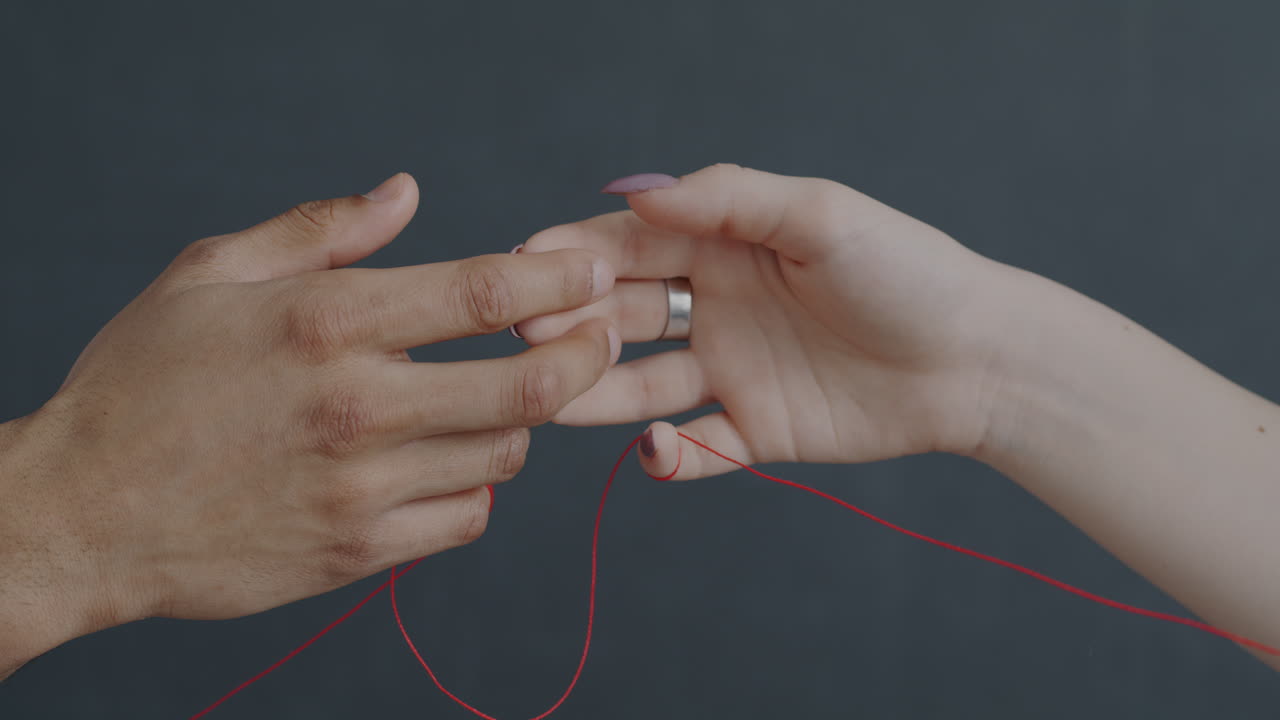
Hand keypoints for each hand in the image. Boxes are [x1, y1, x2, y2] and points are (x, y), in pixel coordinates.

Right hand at [0, 173, 619, 672]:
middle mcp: (356, 406)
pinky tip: (448, 461)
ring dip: (518, 421)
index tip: (591, 273)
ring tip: (497, 398)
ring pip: (502, 453)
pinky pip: (464, 517)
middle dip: (583, 356)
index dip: (557, 281)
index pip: (483, 294)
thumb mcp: (209, 274)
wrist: (82, 513)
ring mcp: (362, 488)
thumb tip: (405, 192)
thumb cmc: (140, 383)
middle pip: (526, 385)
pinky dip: (475, 485)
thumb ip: (319, 228)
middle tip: (595, 338)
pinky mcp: (357, 551)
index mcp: (326, 322)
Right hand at [514, 164, 1018, 479]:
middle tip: (530, 339)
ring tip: (556, 402)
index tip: (523, 264)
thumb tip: (635, 193)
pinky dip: (669, 457)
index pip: (631, 249)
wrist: (978, 359)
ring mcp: (732, 371)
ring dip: (598, 392)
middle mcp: (716, 307)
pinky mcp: (756, 431)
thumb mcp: (820, 214)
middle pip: (623, 316)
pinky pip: (696, 449)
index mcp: (724, 248)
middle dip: (573, 325)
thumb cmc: (907, 272)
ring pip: (642, 386)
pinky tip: (656, 450)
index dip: (575, 257)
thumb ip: (728, 200)